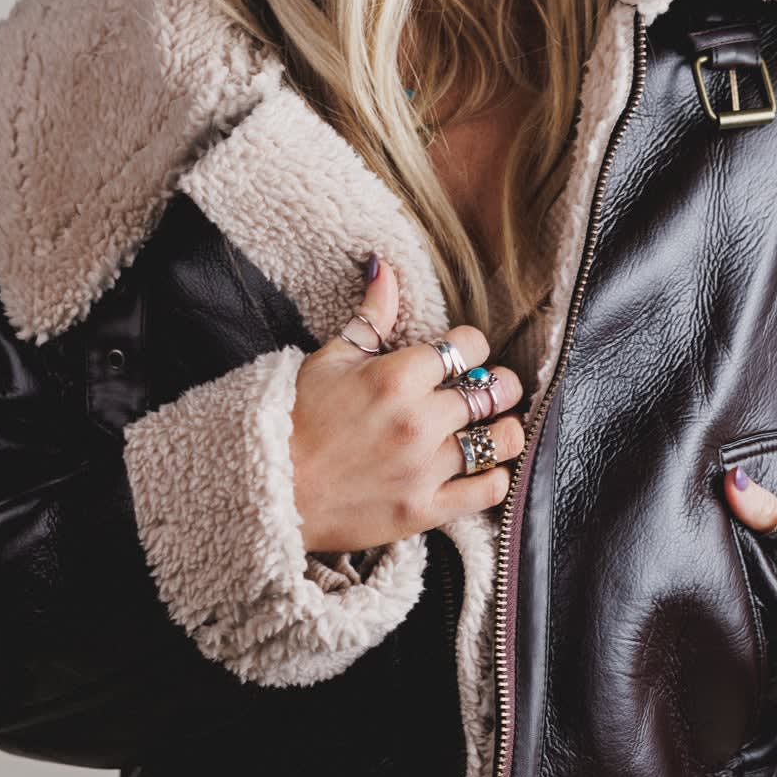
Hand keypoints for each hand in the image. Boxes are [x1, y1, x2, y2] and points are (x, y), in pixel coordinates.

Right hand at [291, 255, 526, 554]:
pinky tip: (485, 467)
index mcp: (397, 377)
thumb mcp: (330, 359)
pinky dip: (497, 477)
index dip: (471, 347)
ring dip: (506, 429)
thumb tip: (386, 267)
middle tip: (488, 390)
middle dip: (498, 384)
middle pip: (496, 389)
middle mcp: (419, 420)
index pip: (470, 345)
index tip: (462, 357)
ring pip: (503, 439)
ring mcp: (425, 467)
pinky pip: (489, 490)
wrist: (269, 490)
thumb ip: (370, 316)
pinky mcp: (425, 509)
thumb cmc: (296, 418)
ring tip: (495, 428)